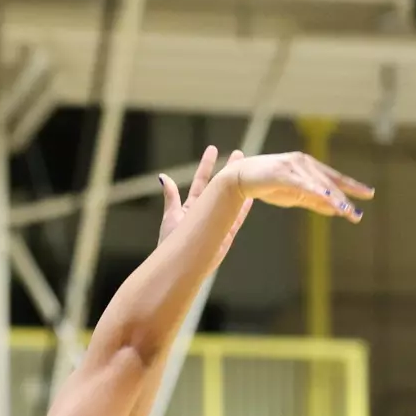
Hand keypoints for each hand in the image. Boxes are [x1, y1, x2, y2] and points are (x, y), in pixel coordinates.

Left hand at [159, 145, 252, 269]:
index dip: (207, 166)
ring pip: (230, 199)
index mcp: (191, 206)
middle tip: (238, 154)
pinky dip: (244, 207)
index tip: (213, 149)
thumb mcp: (171, 216)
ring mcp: (217, 222)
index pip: (201, 181)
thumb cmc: (171, 244)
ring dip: (237, 185)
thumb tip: (163, 177)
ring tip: (247, 169)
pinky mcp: (226, 234)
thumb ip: (171, 196)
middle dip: (227, 170)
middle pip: (219, 187)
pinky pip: (237, 217)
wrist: (181, 266)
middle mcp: (206, 212)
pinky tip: (251, 196)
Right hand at [224, 152, 371, 223]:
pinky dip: (315, 191)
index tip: (368, 194)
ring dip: (333, 199)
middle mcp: (305, 163)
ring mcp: (294, 166)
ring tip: (345, 211)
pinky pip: (302, 184)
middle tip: (356, 215)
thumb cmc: (268, 185)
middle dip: (344, 199)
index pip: (334, 178)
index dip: (352, 186)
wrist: (240, 177)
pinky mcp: (282, 172)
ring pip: (318, 184)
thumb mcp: (295, 196)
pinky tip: (326, 199)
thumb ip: (314, 201)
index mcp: (309, 167)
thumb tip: (336, 209)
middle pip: (329, 183)